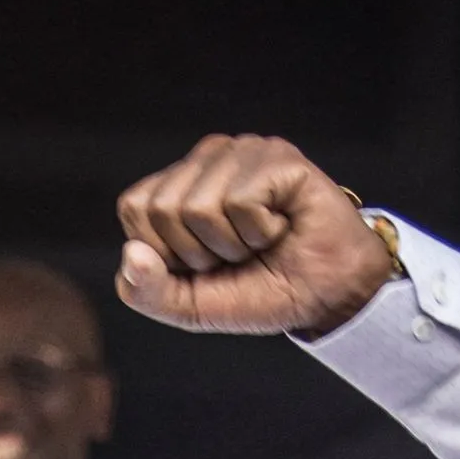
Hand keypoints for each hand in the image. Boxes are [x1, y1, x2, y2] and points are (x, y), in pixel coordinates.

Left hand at [114, 134, 402, 338]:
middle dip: (201, 253)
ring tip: (262, 242)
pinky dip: (261, 231)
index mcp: (180, 183)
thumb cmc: (263, 291)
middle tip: (240, 254)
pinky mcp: (277, 157)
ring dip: (235, 245)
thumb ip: (147, 292)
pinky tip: (282, 227)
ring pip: (200, 207)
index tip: (208, 263)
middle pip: (163, 208)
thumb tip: (131, 255)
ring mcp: (243, 152)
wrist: (329, 297)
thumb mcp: (191, 306)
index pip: (135, 208)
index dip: (167, 253)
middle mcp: (208, 158)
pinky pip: (240, 202)